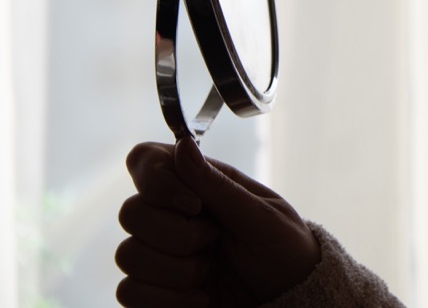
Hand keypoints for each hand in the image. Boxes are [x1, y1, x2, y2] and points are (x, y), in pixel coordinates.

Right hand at [116, 138, 320, 307]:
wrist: (291, 296)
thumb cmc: (283, 247)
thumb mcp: (260, 216)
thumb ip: (217, 185)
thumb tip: (182, 144)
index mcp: (198, 184)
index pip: (145, 160)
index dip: (156, 181)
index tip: (194, 205)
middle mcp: (171, 214)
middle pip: (130, 212)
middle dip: (177, 235)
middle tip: (215, 241)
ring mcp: (159, 253)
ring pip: (127, 255)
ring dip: (177, 271)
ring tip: (210, 273)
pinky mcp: (154, 290)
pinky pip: (129, 293)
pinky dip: (166, 300)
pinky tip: (200, 299)